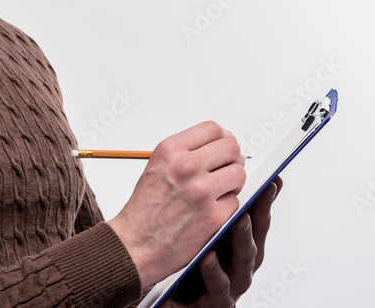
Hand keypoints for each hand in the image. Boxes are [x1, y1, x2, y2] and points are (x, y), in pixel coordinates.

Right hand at [107, 121, 246, 287]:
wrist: (135, 245)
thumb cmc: (144, 210)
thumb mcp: (157, 166)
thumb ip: (185, 153)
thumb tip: (216, 147)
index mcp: (170, 150)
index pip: (213, 129)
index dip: (223, 138)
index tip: (223, 148)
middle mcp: (186, 166)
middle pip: (231, 147)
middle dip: (233, 159)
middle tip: (226, 170)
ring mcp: (201, 191)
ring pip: (239, 173)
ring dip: (233, 183)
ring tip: (218, 191)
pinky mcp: (213, 216)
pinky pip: (235, 201)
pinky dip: (227, 207)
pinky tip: (210, 211)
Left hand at [164, 176, 282, 306]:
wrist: (163, 279)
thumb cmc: (187, 248)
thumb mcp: (204, 221)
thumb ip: (216, 197)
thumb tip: (228, 164)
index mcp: (240, 238)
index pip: (257, 214)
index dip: (265, 197)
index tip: (271, 178)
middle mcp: (241, 258)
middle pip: (257, 234)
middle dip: (259, 215)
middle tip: (257, 195)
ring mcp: (233, 279)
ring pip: (244, 259)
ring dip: (243, 240)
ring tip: (239, 220)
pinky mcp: (218, 299)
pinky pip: (218, 285)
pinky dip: (214, 271)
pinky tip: (207, 257)